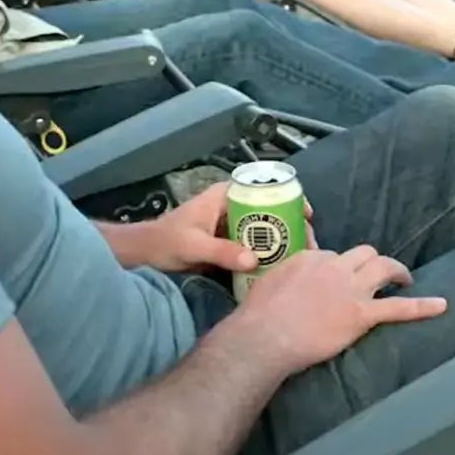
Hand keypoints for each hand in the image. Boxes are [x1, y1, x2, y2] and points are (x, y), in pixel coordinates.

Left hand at [114, 184, 318, 274]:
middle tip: (308, 241)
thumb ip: (222, 252)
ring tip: (302, 255)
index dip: (287, 196)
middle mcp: (230, 207)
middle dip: (289, 222)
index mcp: (224, 196)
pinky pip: (253, 244)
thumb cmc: (165, 242)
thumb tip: (254, 261)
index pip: (262, 187)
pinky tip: (282, 266)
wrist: (145, 255)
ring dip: (281, 239)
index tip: (305, 213)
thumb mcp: (194, 246)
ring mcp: (230, 225)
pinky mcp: (228, 243)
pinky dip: (267, 252)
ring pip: (263, 228)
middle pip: (268, 209)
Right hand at [233, 244, 446, 373]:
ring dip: (397, 271)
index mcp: (312, 258)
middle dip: (373, 261)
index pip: (334, 255)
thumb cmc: (260, 312)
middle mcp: (335, 267)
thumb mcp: (271, 277)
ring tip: (406, 279)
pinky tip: (441, 306)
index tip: (338, 279)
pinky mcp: (361, 314)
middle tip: (379, 274)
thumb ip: (287, 265)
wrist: (266, 335)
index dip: (339, 267)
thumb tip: (293, 255)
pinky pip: (398, 308)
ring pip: (383, 268)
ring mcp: (351, 290)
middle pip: (364, 254)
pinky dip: (422, 306)